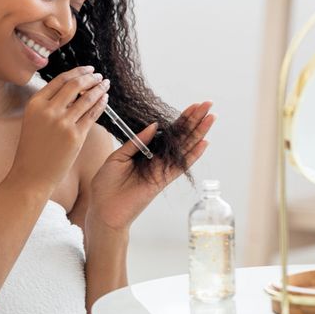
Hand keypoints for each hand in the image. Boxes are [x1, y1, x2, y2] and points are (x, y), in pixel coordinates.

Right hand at [9, 66, 110, 190]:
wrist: (31, 176)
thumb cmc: (33, 150)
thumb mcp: (34, 121)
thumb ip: (50, 104)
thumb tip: (74, 89)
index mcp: (35, 104)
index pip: (60, 80)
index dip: (78, 72)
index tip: (89, 69)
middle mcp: (48, 110)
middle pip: (75, 85)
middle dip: (90, 78)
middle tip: (99, 76)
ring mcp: (62, 123)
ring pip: (87, 98)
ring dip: (99, 88)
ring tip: (105, 84)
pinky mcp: (75, 136)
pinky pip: (92, 115)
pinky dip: (101, 104)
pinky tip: (105, 99)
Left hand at [86, 101, 215, 231]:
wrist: (102, 209)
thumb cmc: (106, 184)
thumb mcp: (118, 156)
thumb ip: (136, 141)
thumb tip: (155, 126)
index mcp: (147, 152)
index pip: (169, 132)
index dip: (182, 119)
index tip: (194, 105)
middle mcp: (158, 160)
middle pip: (181, 137)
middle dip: (195, 120)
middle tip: (208, 104)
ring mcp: (162, 170)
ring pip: (185, 148)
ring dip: (199, 133)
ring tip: (211, 117)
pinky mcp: (162, 181)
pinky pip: (180, 166)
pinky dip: (192, 155)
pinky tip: (204, 143)